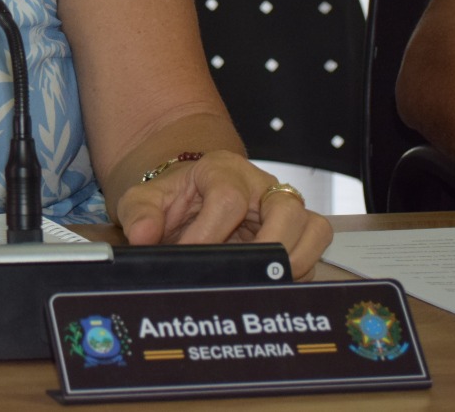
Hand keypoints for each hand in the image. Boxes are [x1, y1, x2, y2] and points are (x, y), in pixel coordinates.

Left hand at [115, 150, 331, 279]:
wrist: (191, 195)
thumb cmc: (174, 197)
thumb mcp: (145, 198)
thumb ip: (139, 213)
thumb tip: (142, 235)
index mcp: (222, 170)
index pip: (228, 198)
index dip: (211, 232)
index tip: (193, 255)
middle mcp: (260, 185)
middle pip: (287, 208)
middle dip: (267, 245)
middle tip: (241, 271)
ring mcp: (284, 207)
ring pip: (314, 227)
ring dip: (294, 259)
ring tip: (262, 280)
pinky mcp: (297, 230)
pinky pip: (315, 250)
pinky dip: (299, 271)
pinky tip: (270, 284)